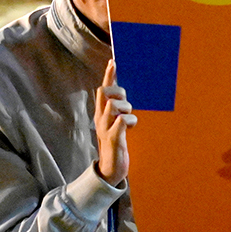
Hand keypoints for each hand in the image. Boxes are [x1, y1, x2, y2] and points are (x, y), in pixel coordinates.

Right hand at [95, 58, 135, 184]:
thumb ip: (118, 111)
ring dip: (125, 108)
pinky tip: (130, 127)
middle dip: (118, 92)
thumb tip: (124, 96)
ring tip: (128, 119)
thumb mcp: (115, 124)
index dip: (109, 75)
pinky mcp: (113, 138)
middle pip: (104, 92)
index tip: (114, 61)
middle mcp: (100, 118)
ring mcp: (105, 127)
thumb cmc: (115, 144)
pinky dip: (129, 121)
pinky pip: (121, 122)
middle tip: (126, 104)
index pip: (103, 90)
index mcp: (101, 113)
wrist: (110, 170)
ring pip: (113, 105)